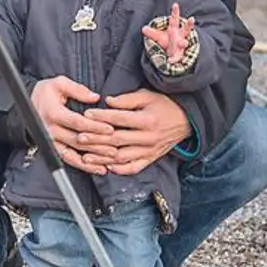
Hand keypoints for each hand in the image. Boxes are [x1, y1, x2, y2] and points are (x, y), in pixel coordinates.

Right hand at [30, 76, 110, 175]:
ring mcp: (51, 141)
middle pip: (77, 140)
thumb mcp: (60, 83)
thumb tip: (95, 98)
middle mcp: (50, 130)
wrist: (28, 104)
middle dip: (98, 145)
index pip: (77, 122)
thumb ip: (78, 90)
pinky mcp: (53, 148)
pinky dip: (83, 166)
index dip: (94, 126)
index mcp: (53, 113)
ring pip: (74, 153)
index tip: (110, 128)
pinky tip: (97, 168)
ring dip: (92, 159)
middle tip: (115, 148)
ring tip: (109, 162)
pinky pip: (68, 159)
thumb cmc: (45, 93)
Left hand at [76, 89, 190, 175]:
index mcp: (148, 120)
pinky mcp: (151, 159)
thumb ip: (127, 99)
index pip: (120, 119)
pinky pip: (134, 168)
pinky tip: (106, 167)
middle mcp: (149, 138)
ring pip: (122, 157)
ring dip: (103, 158)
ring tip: (86, 156)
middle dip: (96, 139)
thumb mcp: (148, 96)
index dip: (102, 117)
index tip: (87, 114)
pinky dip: (120, 170)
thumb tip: (107, 101)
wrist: (187, 121)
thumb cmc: (165, 105)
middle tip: (80, 137)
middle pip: (118, 140)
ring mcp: (150, 151)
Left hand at [142, 3, 194, 66]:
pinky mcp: (179, 55)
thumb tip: (143, 28)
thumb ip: (151, 32)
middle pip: (186, 29)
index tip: (175, 4)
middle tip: (192, 19)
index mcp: (174, 29)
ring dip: (183, 43)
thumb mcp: (158, 36)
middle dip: (189, 24)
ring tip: (183, 43)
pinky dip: (173, 60)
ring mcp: (181, 45)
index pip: (175, 19)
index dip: (175, 12)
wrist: (173, 54)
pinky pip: (177, 57)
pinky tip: (169, 61)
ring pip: (184, 43)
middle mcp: (180, 36)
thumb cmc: (167, 42)